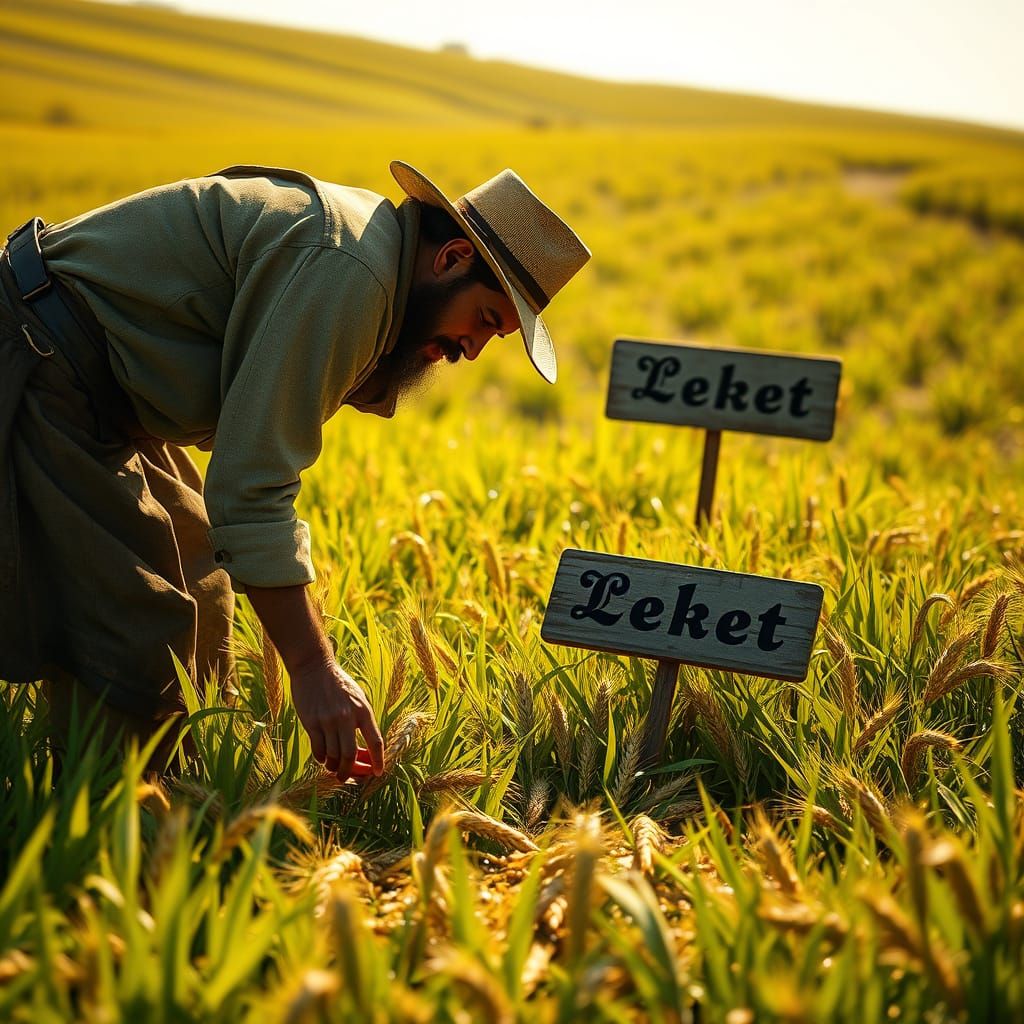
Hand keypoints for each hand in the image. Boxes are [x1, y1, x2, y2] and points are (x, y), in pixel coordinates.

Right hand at [289, 660, 383, 781]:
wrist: (314, 667)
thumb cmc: (338, 684)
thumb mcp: (357, 697)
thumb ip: (362, 720)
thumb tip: (364, 749)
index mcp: (363, 710)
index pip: (375, 741)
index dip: (378, 760)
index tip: (378, 772)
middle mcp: (347, 717)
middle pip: (351, 754)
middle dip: (351, 771)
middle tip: (347, 777)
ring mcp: (328, 720)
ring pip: (333, 755)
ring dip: (334, 766)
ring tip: (333, 768)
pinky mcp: (312, 722)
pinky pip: (318, 749)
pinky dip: (321, 758)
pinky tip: (322, 757)